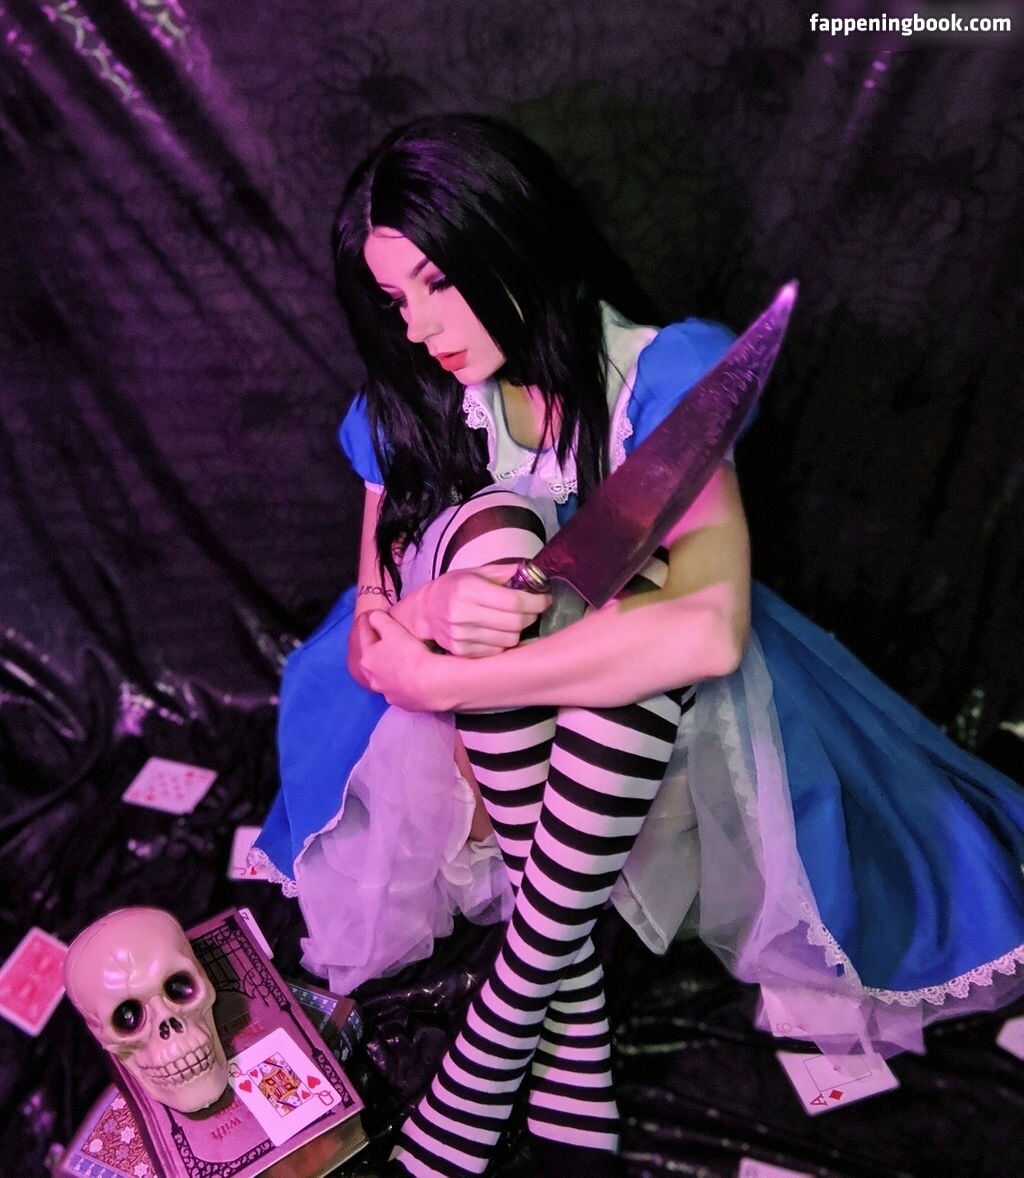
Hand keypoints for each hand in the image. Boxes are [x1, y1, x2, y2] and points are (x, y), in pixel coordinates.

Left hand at [359, 611, 450, 711]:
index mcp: (367, 658)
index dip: (365, 624)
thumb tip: (373, 617)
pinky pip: (397, 691)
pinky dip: (400, 685)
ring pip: (382, 679)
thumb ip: (380, 620)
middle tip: (379, 643)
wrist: (428, 684)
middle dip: (372, 652)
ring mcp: (386, 693)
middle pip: (369, 661)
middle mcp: (372, 678)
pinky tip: (408, 682)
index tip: (365, 616)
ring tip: (395, 665)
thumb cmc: (408, 653)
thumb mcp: (393, 629)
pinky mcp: (401, 703)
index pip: (364, 636)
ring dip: (385, 671)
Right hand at [392, 563, 549, 657]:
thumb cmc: (456, 587)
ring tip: (512, 620)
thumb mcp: (478, 572)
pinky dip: (503, 642)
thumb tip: (537, 575)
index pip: (514, 602)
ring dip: (517, 630)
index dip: (536, 602)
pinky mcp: (460, 651)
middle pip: (515, 623)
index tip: (545, 599)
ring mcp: (460, 635)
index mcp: (468, 589)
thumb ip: (507, 572)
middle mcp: (462, 613)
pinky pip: (497, 651)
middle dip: (531, 616)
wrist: (426, 610)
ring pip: (509, 640)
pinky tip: (497, 632)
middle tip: (531, 610)